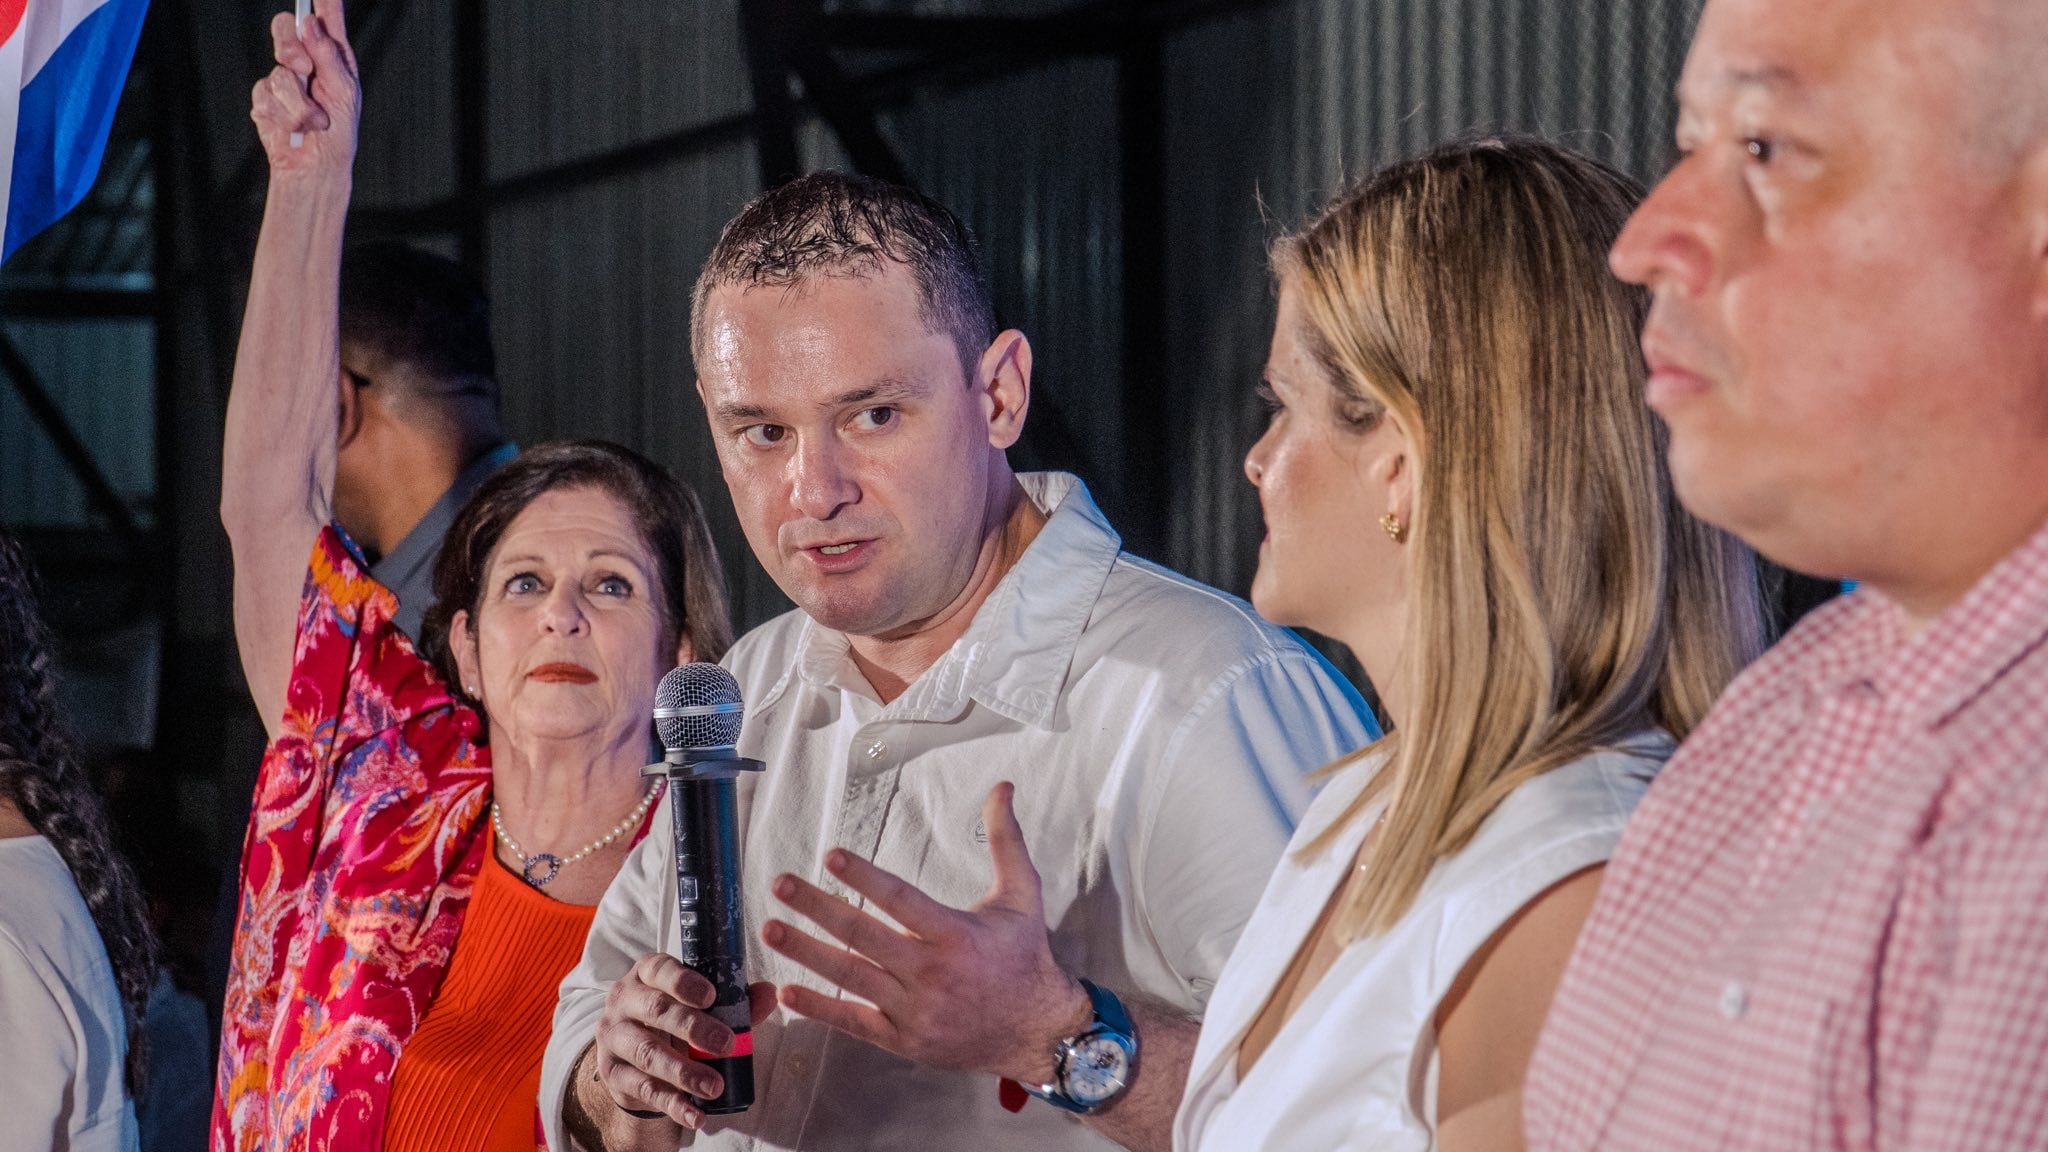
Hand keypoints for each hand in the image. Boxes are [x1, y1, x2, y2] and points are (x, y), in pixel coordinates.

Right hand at [249, 0, 359, 174]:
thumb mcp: (343, 93)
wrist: (314, 166)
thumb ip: (327, 56)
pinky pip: (265, 96)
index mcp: (332, 56)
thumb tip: (310, 23)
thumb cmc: (338, 132)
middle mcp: (307, 61)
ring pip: (278, 72)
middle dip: (291, 49)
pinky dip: (284, 115)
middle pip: (284, 29)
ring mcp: (283, 77)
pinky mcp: (265, 97)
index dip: (322, 1)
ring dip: (298, 103)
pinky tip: (293, 127)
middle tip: (303, 69)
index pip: (324, 19)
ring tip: (314, 121)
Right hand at [589, 953, 776, 1129]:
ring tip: (714, 1086)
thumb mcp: (700, 1006)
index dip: (684, 981)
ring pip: (648, 1053)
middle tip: (726, 1043)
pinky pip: (643, 1089)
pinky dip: (673, 1104)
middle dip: (693, 1027)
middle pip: (656, 1010)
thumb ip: (734, 1000)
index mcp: (646, 974)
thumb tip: (769, 993)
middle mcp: (623, 1000)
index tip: (711, 996)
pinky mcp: (611, 1072)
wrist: (636, 1058)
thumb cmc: (675, 1020)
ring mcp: (613, 1036)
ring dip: (684, 1072)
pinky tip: (695, 1114)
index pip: (659, 969)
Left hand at [762, 782, 1092, 1084]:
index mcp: (955, 935)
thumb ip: (1006, 841)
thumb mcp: (1023, 895)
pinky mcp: (904, 1039)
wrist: (1036, 1032)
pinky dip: (820, 1008)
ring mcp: (915, 1010)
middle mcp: (931, 973)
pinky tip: (789, 991)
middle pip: (863, 936)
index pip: (900, 900)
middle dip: (817, 908)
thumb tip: (1003, 788)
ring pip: (851, 977)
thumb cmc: (1026, 958)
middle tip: (782, 885)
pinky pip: (854, 1023)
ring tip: (772, 929)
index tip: (832, 856)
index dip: (864, 878)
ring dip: (806, 952)